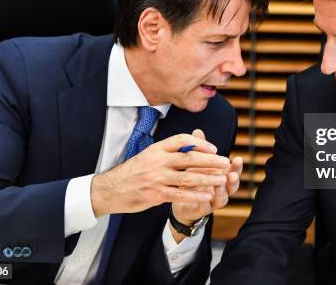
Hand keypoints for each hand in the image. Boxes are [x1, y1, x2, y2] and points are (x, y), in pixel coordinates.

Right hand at [90, 133, 230, 217]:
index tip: (213, 148)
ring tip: (222, 179)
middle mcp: (158, 161)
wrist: (110, 189)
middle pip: (189, 158)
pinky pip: (180, 194)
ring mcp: (157, 178)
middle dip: (210, 161)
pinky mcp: (156, 194)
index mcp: (157, 149)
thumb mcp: (148, 156)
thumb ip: (168, 152)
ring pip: (188, 177)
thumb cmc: (132, 172)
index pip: (182, 140)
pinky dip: (196, 195)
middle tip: (225, 162)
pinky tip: (207, 196)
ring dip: (208, 178)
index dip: (200, 143)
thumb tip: (190, 146)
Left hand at [170, 129, 242, 240]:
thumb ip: (198, 148)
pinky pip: (206, 207)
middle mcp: (220, 188)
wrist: (178, 198)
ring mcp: (212, 200)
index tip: (238, 158)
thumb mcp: (194, 162)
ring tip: (220, 184)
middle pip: (232, 186)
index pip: (232, 170)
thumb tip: (198, 130)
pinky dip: (207, 202)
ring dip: (223, 192)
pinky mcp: (201, 209)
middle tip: (233, 173)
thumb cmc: (191, 177)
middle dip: (234, 179)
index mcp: (220, 176)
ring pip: (223, 198)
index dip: (237, 166)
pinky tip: (206, 197)